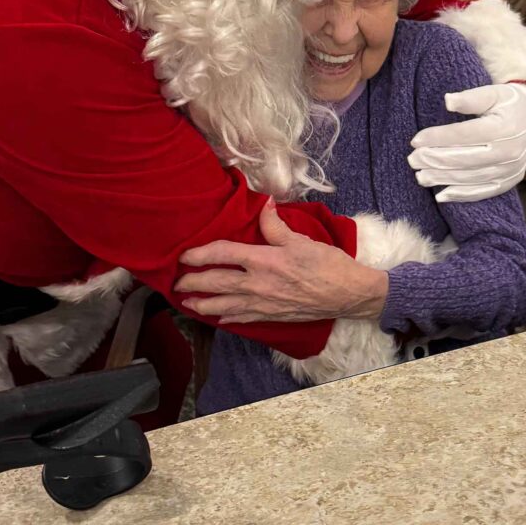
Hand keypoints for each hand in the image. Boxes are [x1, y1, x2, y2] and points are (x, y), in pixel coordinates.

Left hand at [175, 201, 387, 323]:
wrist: (348, 294)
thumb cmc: (327, 264)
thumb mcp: (301, 239)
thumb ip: (276, 225)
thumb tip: (264, 205)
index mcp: (264, 260)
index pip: (224, 255)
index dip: (201, 254)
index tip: (185, 256)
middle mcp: (259, 284)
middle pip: (218, 283)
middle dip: (194, 283)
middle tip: (176, 284)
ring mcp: (265, 304)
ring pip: (226, 305)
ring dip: (204, 305)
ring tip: (187, 304)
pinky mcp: (273, 316)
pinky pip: (244, 319)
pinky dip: (228, 318)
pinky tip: (219, 318)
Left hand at [408, 83, 525, 202]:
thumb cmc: (507, 101)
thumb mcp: (492, 92)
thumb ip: (470, 98)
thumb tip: (447, 100)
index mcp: (503, 128)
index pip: (463, 135)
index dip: (437, 138)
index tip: (415, 140)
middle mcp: (508, 152)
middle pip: (463, 159)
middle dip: (434, 160)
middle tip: (412, 159)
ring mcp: (510, 169)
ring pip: (470, 177)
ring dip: (442, 179)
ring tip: (420, 177)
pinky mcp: (509, 181)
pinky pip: (483, 192)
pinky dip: (461, 195)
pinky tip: (441, 195)